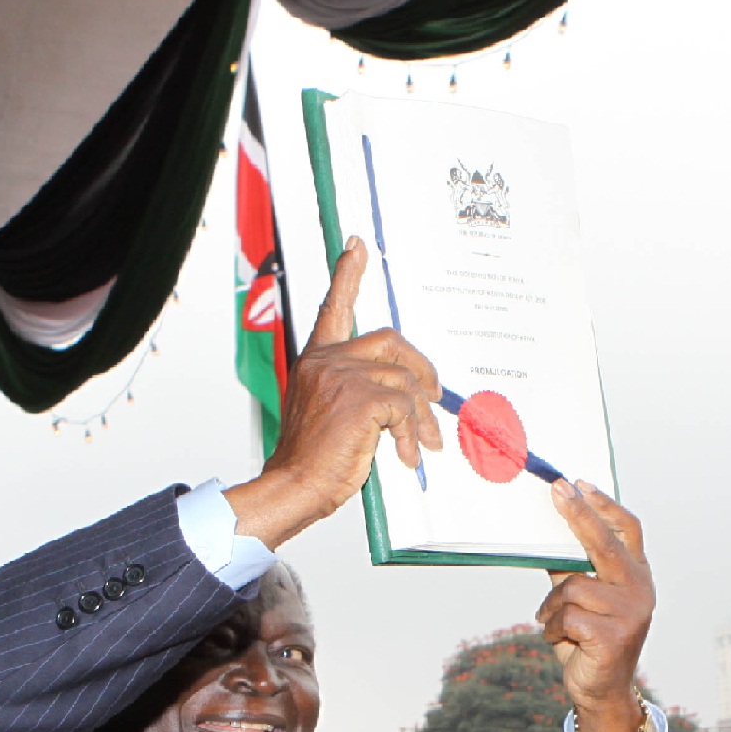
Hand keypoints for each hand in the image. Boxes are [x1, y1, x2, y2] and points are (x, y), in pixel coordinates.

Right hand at [223, 239, 442, 545]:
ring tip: (424, 443)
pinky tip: (404, 455)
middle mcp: (325, 361)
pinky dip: (412, 434)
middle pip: (391, 342)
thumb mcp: (327, 413)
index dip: (347, 275)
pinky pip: (404, 408)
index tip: (357, 247)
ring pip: (405, 382)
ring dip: (422, 417)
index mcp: (315, 361)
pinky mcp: (358, 399)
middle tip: (436, 397)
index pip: (334, 309)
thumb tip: (404, 394)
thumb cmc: (313, 458)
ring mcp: (341, 377)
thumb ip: (354, 391)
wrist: (295, 484)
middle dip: (422, 368)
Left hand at [536, 484, 655, 731]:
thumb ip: (572, 568)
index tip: (578, 483)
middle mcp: (640, 589)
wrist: (603, 691)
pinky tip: (561, 640)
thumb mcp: (582, 599)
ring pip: (573, 587)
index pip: (627, 529)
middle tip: (556, 490)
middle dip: (578, 515)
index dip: (604, 505)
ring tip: (555, 623)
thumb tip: (548, 533)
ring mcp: (630, 613)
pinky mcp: (613, 636)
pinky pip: (566, 616)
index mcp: (636, 574)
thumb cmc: (589, 639)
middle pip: (605, 543)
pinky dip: (553, 628)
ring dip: (552, 606)